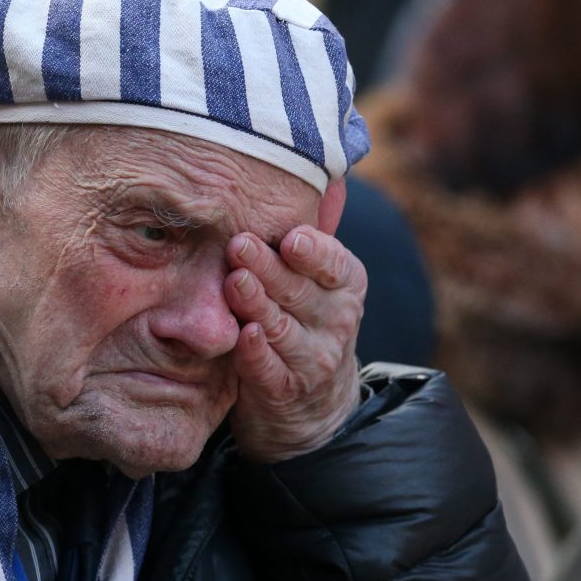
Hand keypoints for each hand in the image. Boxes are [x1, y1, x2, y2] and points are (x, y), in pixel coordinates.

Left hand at [224, 225, 366, 461]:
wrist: (312, 403)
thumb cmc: (301, 319)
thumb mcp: (315, 280)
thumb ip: (304, 239)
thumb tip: (307, 177)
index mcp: (346, 284)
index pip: (334, 263)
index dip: (313, 251)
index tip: (291, 237)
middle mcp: (337, 320)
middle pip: (300, 291)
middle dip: (269, 267)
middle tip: (239, 245)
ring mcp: (314, 359)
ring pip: (283, 327)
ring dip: (257, 304)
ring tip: (234, 282)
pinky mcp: (284, 390)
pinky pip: (268, 368)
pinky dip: (256, 352)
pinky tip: (244, 334)